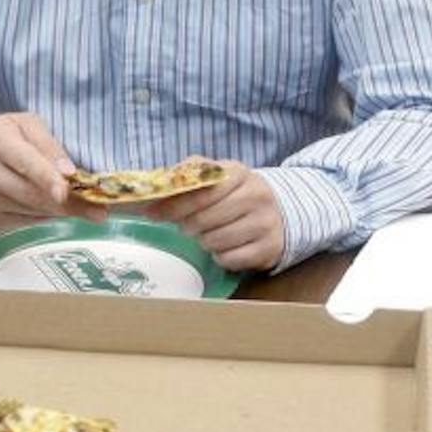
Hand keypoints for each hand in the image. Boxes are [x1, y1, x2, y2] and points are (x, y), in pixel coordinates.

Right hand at [0, 113, 97, 230]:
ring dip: (63, 211)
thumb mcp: (23, 126)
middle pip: (32, 193)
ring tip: (87, 210)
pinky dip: (46, 216)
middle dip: (69, 202)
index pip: (24, 162)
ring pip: (33, 211)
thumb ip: (48, 144)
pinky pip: (26, 222)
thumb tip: (69, 171)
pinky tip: (55, 209)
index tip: (66, 189)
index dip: (47, 177)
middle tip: (98, 209)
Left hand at [148, 160, 284, 271]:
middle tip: (186, 226)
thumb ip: (188, 175)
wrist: (278, 212)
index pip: (201, 191)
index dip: (174, 204)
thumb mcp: (217, 178)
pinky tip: (224, 247)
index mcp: (238, 172)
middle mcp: (256, 195)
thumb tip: (157, 185)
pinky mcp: (269, 248)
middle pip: (205, 218)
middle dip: (188, 225)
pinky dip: (221, 256)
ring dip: (205, 241)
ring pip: (215, 241)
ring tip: (209, 234)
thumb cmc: (234, 195)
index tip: (153, 213)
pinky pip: (229, 259)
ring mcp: (265, 222)